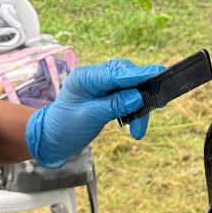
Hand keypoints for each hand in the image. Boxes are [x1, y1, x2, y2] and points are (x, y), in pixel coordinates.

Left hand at [25, 59, 163, 168]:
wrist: (53, 140)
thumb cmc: (65, 127)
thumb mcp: (89, 118)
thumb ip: (114, 105)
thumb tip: (138, 96)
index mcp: (85, 77)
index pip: (115, 72)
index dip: (138, 74)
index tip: (157, 73)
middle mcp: (95, 77)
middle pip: (127, 77)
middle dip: (142, 93)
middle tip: (157, 105)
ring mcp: (103, 87)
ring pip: (131, 89)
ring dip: (140, 108)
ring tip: (139, 130)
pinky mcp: (109, 97)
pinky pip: (128, 99)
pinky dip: (135, 112)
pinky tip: (136, 127)